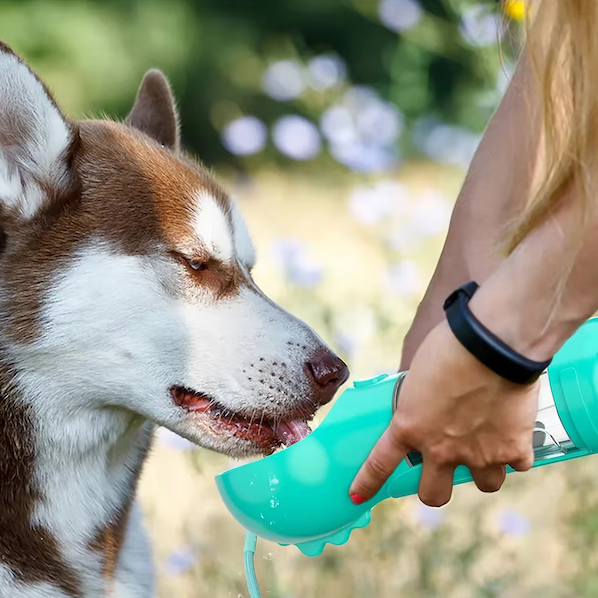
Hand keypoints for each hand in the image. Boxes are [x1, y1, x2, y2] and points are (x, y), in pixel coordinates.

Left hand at [349, 320, 538, 506]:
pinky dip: (517, 452)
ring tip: (489, 447)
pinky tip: (516, 433)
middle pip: (434, 495)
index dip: (367, 483)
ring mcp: (478, 454)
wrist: (491, 345)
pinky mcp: (513, 449)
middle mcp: (441, 449)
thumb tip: (423, 402)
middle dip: (436, 488)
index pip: (380, 464)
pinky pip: (518, 464)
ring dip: (485, 470)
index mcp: (409, 427)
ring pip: (484, 484)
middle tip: (442, 470)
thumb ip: (417, 398)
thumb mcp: (417, 374)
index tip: (357, 496)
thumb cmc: (449, 347)